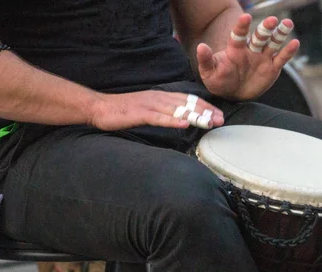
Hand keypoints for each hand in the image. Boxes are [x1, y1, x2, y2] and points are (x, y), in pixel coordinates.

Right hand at [89, 90, 224, 130]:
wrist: (100, 108)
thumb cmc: (125, 111)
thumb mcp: (149, 109)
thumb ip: (165, 112)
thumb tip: (182, 119)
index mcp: (161, 96)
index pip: (189, 100)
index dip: (205, 107)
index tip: (219, 115)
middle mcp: (159, 98)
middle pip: (187, 104)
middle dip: (206, 112)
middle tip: (221, 119)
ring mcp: (150, 105)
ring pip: (177, 110)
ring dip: (195, 117)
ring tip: (209, 122)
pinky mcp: (140, 113)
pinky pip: (159, 118)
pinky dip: (173, 121)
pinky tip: (185, 125)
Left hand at [197, 14, 299, 100]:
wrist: (232, 94)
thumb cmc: (219, 81)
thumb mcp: (209, 73)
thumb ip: (206, 60)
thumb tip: (200, 47)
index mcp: (236, 49)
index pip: (239, 35)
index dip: (242, 27)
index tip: (245, 17)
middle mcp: (251, 50)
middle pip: (259, 36)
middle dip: (265, 28)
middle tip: (272, 20)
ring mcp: (263, 58)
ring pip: (273, 43)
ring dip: (280, 33)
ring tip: (287, 23)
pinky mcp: (272, 68)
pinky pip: (281, 58)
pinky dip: (288, 51)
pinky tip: (295, 43)